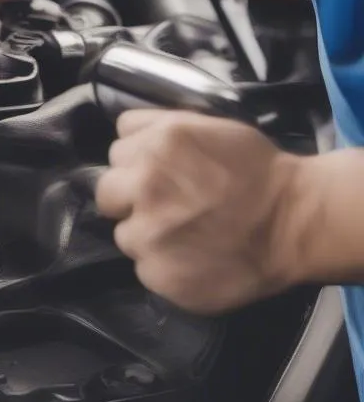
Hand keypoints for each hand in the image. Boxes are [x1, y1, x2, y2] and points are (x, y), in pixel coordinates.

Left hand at [95, 110, 306, 313]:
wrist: (296, 222)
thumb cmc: (257, 170)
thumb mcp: (207, 127)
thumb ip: (158, 129)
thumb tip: (125, 140)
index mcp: (156, 144)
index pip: (116, 148)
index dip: (136, 160)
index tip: (158, 171)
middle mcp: (143, 184)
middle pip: (105, 190)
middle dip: (128, 197)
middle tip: (162, 206)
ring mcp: (147, 233)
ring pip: (123, 233)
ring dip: (146, 234)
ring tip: (184, 236)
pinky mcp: (158, 274)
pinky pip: (143, 267)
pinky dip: (164, 266)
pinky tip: (193, 260)